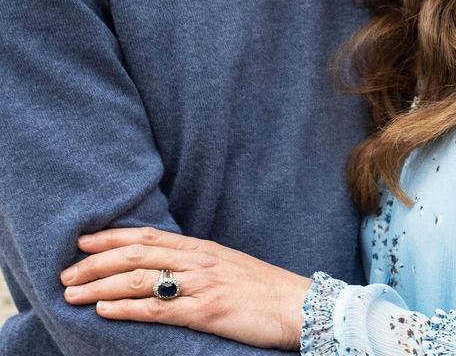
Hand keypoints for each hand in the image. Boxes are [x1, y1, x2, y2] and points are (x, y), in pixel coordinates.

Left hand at [61, 227, 311, 348]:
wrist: (298, 305)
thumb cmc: (263, 289)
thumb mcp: (226, 266)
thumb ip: (196, 263)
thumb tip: (163, 266)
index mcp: (201, 247)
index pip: (147, 236)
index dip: (112, 236)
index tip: (83, 239)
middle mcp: (197, 260)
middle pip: (136, 255)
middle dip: (96, 261)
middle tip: (65, 271)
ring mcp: (200, 284)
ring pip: (139, 280)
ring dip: (100, 286)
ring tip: (71, 293)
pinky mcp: (206, 312)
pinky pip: (158, 309)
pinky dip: (127, 309)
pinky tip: (104, 311)